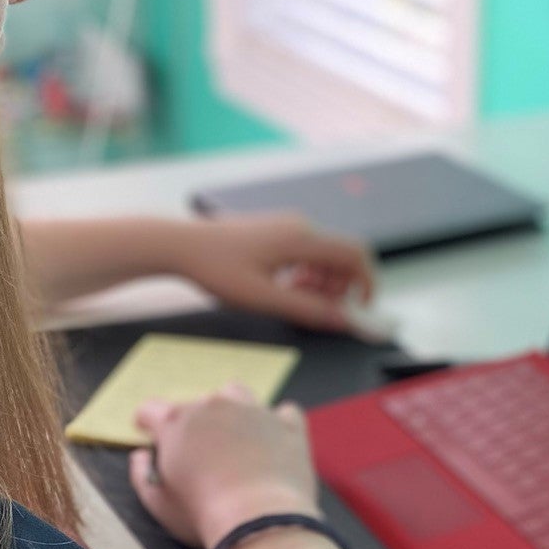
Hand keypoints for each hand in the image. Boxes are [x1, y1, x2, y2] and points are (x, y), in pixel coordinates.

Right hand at [129, 385, 320, 548]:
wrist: (260, 521)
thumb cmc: (203, 515)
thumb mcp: (158, 503)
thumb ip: (140, 475)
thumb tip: (141, 456)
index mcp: (177, 422)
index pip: (152, 410)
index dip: (147, 421)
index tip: (148, 430)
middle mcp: (215, 407)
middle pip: (198, 405)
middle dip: (195, 424)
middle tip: (200, 453)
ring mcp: (254, 412)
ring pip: (237, 395)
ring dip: (232, 410)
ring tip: (235, 436)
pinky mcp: (289, 427)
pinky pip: (284, 413)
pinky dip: (278, 424)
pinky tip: (276, 440)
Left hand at [166, 214, 374, 333]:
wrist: (182, 245)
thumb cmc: (216, 267)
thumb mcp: (264, 298)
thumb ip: (307, 310)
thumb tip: (342, 320)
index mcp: (301, 239)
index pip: (355, 254)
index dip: (366, 283)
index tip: (360, 308)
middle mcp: (300, 228)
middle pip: (342, 258)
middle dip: (340, 288)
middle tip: (318, 310)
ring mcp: (289, 228)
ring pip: (325, 258)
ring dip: (322, 284)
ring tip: (294, 300)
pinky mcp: (278, 233)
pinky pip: (307, 255)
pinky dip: (307, 276)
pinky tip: (285, 288)